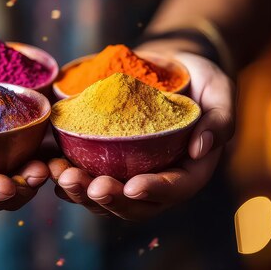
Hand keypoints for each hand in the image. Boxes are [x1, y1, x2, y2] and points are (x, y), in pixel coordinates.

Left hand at [49, 51, 234, 220]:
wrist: (172, 66)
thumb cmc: (201, 79)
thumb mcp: (220, 92)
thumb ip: (219, 120)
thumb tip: (201, 149)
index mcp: (189, 170)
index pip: (175, 189)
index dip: (155, 191)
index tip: (134, 186)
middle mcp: (158, 178)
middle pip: (134, 204)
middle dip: (110, 198)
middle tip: (88, 186)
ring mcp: (130, 172)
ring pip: (105, 197)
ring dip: (81, 192)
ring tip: (61, 175)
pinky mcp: (107, 160)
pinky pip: (87, 176)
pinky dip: (69, 176)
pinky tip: (51, 167)